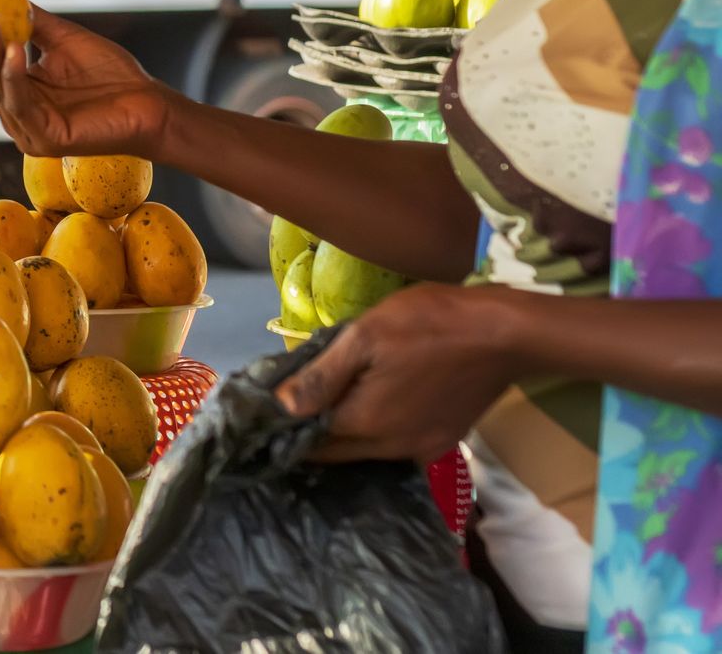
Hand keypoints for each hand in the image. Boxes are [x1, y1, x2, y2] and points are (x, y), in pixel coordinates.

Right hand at [0, 6, 172, 158]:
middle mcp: (14, 114)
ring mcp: (26, 130)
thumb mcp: (64, 39)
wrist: (151, 104)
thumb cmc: (113, 75)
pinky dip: (14, 73)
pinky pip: (20, 101)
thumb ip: (32, 22)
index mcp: (14, 93)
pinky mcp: (43, 139)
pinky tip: (15, 48)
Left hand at [276, 284, 521, 464]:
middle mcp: (392, 448)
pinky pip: (397, 449)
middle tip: (293, 414)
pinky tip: (372, 413)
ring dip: (346, 438)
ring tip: (328, 409)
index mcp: (365, 422)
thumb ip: (323, 375)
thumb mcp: (365, 336)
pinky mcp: (445, 441)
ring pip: (368, 453)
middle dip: (313, 439)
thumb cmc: (429, 323)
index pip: (312, 441)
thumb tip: (282, 407)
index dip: (288, 430)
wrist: (507, 333)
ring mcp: (423, 448)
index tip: (270, 418)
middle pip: (339, 452)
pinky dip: (377, 437)